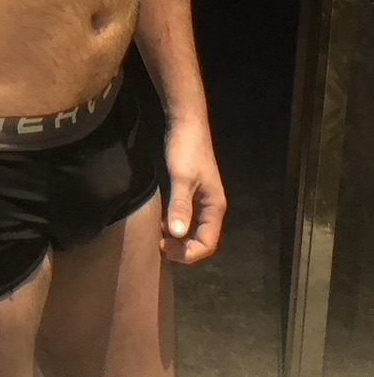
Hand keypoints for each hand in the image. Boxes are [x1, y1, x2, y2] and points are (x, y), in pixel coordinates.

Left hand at [161, 117, 226, 263]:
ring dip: (180, 238)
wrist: (186, 123)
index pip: (208, 243)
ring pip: (195, 229)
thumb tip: (178, 235)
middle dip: (184, 249)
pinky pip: (188, 217)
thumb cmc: (186, 149)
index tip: (167, 251)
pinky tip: (162, 222)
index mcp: (214, 206)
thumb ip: (180, 206)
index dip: (190, 253)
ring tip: (160, 238)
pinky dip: (176, 225)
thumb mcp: (181, 178)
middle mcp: (211, 206)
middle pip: (202, 239)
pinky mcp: (192, 191)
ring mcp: (202, 199)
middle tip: (161, 247)